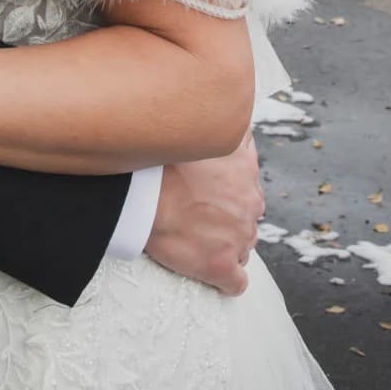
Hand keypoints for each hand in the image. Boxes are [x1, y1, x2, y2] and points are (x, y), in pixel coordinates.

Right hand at [142, 132, 263, 296]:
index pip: (249, 182)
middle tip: (195, 212)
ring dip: (222, 243)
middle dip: (227, 216)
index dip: (227, 188)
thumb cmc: (160, 158)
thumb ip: (221, 122)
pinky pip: (235, 283)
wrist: (140, 194)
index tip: (207, 190)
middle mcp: (250, 203)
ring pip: (241, 245)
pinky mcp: (222, 267)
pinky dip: (225, 279)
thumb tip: (230, 106)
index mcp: (246, 168)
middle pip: (246, 215)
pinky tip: (209, 272)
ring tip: (193, 238)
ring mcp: (239, 237)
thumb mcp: (199, 127)